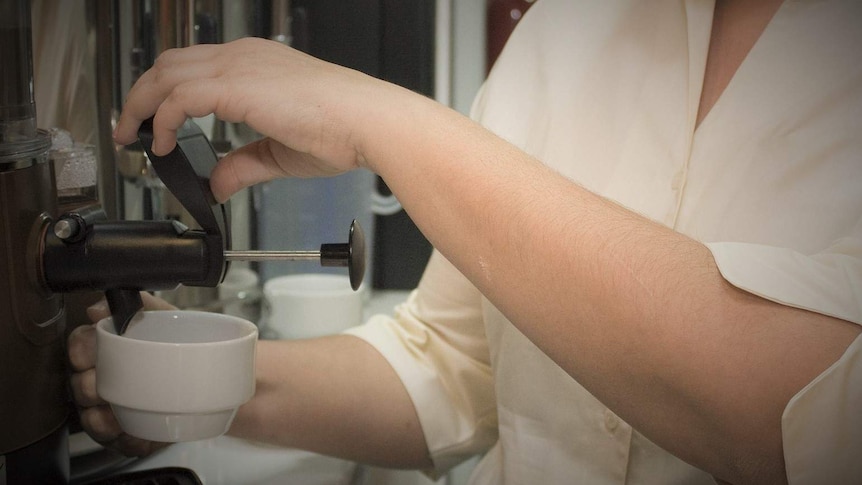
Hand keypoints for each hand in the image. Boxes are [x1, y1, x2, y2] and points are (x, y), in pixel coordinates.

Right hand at [68, 292, 175, 455]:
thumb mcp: (167, 318)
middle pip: (79, 386)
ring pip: (91, 419)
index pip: (79, 346)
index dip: (81, 351)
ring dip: (103, 420)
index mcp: (109, 348)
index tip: (92, 355)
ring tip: (119, 417)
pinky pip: (116, 443)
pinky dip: (126, 440)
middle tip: (107, 388)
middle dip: (89, 388)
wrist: (218, 376)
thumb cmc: (186, 342)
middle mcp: (104, 378)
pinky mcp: (129, 433)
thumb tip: (98, 308)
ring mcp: (113, 408)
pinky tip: (138, 436)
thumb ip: (139, 303)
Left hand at [113, 37, 407, 201]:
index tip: (155, 123)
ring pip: (165, 73)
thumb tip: (217, 185)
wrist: (368, 122)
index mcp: (257, 65)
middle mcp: (243, 57)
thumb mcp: (280, 153)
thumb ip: (243, 165)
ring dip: (141, 105)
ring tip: (132, 135)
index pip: (194, 68)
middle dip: (142, 95)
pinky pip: (179, 97)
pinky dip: (163, 119)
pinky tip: (163, 142)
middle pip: (169, 63)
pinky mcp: (236, 85)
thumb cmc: (343, 129)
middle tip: (128, 127)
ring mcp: (238, 66)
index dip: (166, 94)